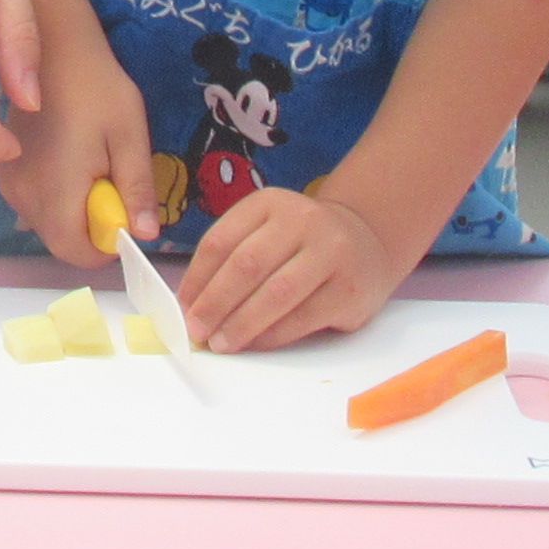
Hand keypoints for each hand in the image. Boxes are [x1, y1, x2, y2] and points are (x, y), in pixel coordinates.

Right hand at [0, 35, 158, 265]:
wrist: (52, 47)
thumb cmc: (96, 86)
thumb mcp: (130, 135)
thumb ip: (136, 188)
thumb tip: (146, 235)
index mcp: (54, 191)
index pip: (76, 253)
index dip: (106, 245)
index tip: (122, 211)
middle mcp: (23, 194)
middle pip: (61, 240)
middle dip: (91, 224)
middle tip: (107, 176)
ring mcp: (8, 182)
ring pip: (47, 221)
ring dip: (73, 208)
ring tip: (88, 160)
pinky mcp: (3, 169)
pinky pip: (34, 201)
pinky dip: (56, 192)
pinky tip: (67, 154)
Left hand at [176, 188, 401, 351]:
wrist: (367, 240)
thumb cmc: (302, 242)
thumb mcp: (268, 230)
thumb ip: (234, 257)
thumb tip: (193, 304)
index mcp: (270, 203)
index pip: (221, 241)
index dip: (196, 277)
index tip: (182, 306)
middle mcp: (302, 221)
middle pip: (246, 266)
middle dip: (214, 303)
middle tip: (196, 330)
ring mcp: (330, 253)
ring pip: (276, 294)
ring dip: (241, 324)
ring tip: (221, 343)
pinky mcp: (349, 290)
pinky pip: (303, 318)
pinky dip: (272, 335)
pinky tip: (255, 344)